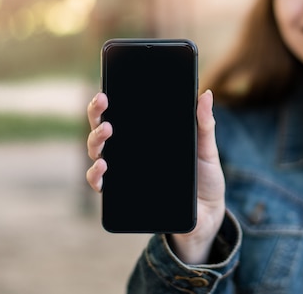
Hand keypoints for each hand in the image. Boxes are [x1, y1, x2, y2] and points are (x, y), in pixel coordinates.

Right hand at [85, 90, 225, 263]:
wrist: (208, 213)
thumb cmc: (205, 177)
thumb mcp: (207, 148)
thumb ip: (204, 123)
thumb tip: (205, 94)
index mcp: (147, 135)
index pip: (123, 113)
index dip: (109, 100)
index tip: (107, 89)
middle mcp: (130, 151)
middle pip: (104, 128)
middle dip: (97, 113)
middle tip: (104, 103)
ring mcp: (125, 172)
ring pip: (97, 152)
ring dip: (95, 140)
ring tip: (107, 131)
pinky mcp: (124, 195)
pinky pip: (101, 184)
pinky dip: (95, 175)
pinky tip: (102, 167)